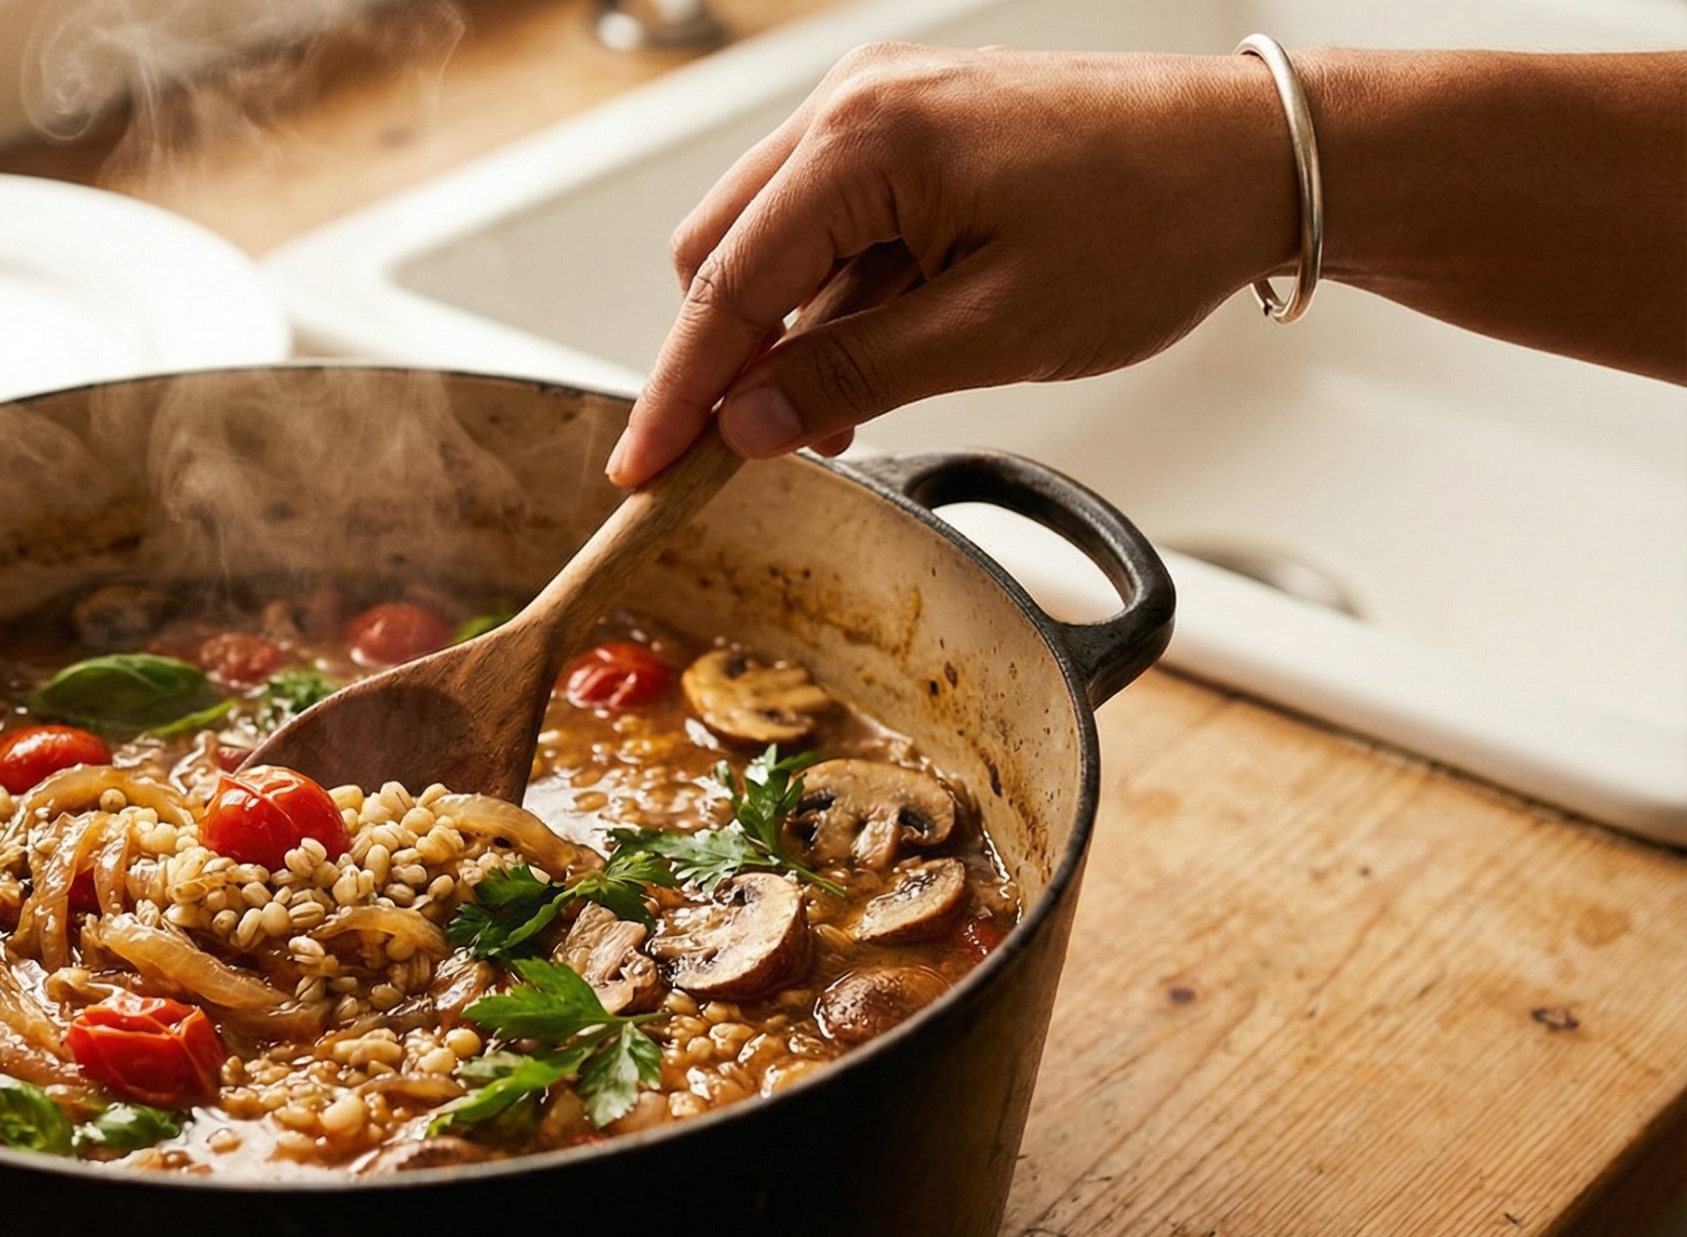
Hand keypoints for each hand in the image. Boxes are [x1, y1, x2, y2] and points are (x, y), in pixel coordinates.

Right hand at [609, 44, 1294, 484]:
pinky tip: (874, 359)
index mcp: (865, 142)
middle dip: (723, 359)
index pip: (726, 288)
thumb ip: (854, 376)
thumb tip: (746, 425)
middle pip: (723, 250)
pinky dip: (835, 296)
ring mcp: (884, 106)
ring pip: (772, 239)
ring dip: (786, 333)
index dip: (678, 393)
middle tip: (735, 455)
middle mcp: (856, 104)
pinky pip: (831, 221)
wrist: (1259, 159)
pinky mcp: (915, 126)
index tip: (641, 470)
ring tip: (834, 417)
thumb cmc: (1154, 223)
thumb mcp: (993, 332)